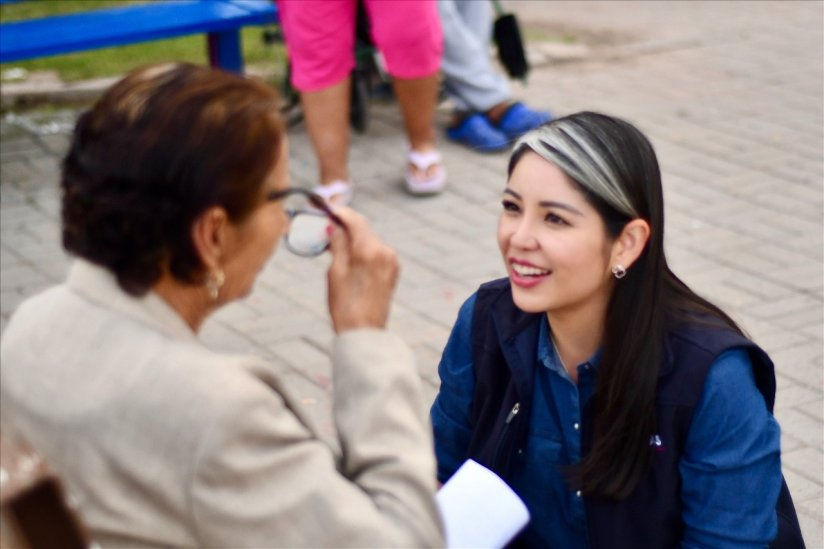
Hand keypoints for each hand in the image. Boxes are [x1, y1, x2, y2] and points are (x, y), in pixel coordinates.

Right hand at [326, 208, 398, 332]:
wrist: (364, 333)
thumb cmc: (345, 305)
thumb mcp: (336, 271)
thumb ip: (337, 244)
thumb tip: (335, 226)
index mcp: (370, 250)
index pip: (355, 220)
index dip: (340, 212)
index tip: (325, 209)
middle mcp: (385, 251)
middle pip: (364, 228)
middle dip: (346, 225)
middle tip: (326, 225)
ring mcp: (392, 261)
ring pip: (370, 239)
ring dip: (354, 237)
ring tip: (334, 243)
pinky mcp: (393, 271)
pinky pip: (376, 252)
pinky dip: (363, 249)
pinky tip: (349, 256)